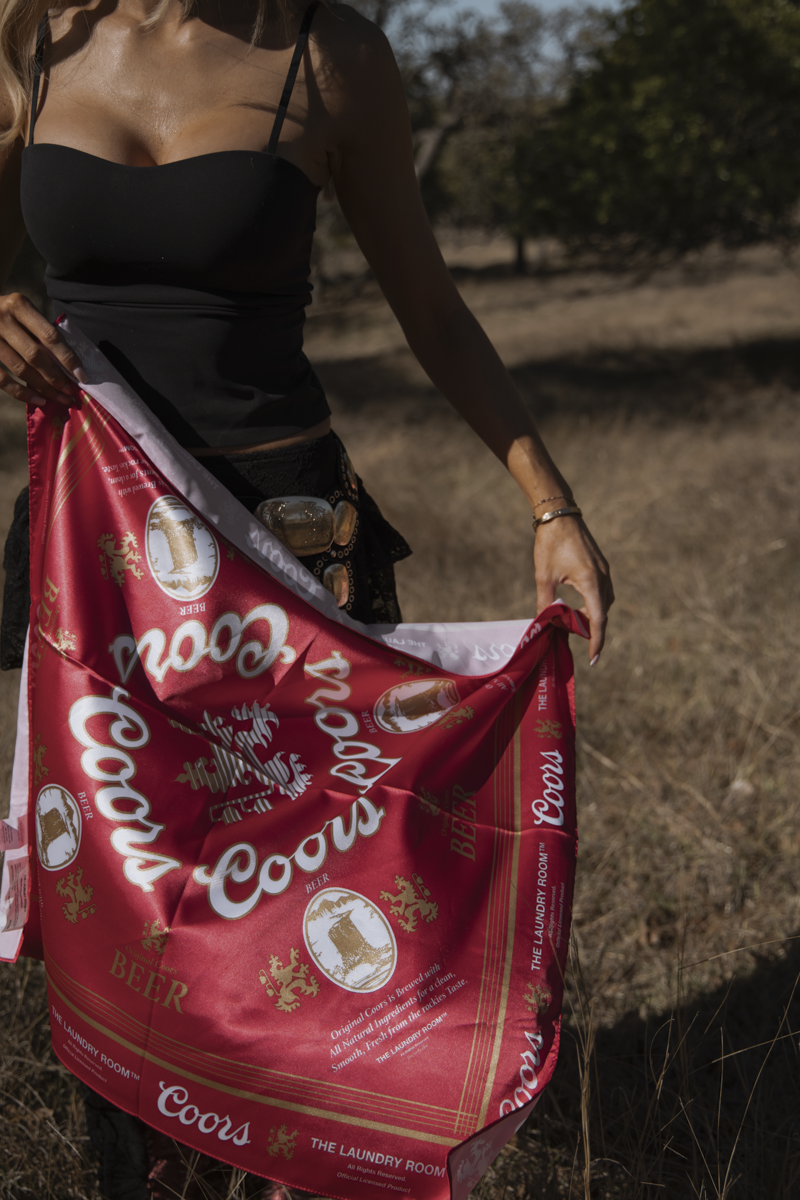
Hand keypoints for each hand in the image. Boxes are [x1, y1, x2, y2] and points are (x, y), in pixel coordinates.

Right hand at [0, 292, 85, 407]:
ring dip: (44, 388)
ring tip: (60, 398)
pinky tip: (40, 401)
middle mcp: (2, 319)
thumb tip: (69, 363)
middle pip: (35, 355)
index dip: (68, 358)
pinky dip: (22, 393)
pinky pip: (3, 380)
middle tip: (71, 392)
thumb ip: (41, 330)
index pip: (50, 336)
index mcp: (19, 305)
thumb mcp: (24, 310)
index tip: (82, 376)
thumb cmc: (8, 312)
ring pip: (21, 369)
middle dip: (56, 377)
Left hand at [533, 515, 613, 664]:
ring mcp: (604, 570)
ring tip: (572, 622)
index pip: (598, 619)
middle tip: (570, 636)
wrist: (559, 515)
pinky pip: (602, 591)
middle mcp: (603, 577)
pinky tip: (577, 606)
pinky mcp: (601, 565)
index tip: (594, 658)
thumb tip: (545, 623)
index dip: (596, 640)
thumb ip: (546, 603)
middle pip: (602, 612)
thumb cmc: (549, 544)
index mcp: (591, 581)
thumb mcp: (544, 577)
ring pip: (604, 602)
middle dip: (590, 629)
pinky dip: (593, 603)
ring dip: (592, 615)